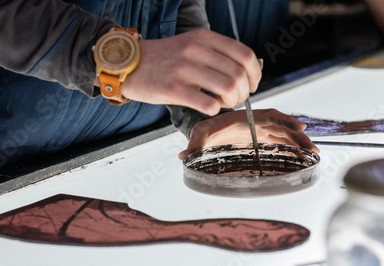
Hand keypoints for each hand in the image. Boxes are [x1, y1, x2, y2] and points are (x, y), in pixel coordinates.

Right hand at [122, 29, 261, 115]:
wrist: (128, 64)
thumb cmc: (164, 59)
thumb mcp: (191, 45)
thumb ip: (215, 54)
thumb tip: (245, 73)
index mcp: (204, 38)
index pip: (245, 54)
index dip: (255, 74)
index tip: (252, 85)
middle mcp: (196, 50)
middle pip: (239, 75)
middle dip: (244, 92)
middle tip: (236, 99)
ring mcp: (184, 70)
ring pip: (228, 88)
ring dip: (232, 101)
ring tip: (223, 104)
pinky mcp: (173, 89)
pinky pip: (207, 104)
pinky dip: (214, 110)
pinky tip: (208, 108)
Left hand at [178, 109, 319, 158]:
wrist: (207, 129)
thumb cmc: (205, 128)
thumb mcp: (199, 133)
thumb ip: (193, 144)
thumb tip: (183, 156)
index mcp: (246, 119)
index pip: (269, 116)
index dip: (284, 120)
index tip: (298, 126)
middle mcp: (257, 124)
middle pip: (282, 127)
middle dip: (298, 136)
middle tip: (312, 148)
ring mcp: (260, 132)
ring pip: (284, 135)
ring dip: (299, 143)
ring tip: (314, 153)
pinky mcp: (261, 140)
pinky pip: (280, 141)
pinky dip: (291, 146)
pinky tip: (303, 154)